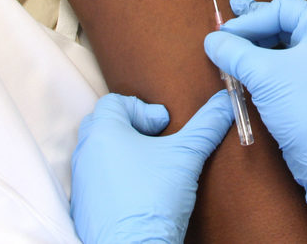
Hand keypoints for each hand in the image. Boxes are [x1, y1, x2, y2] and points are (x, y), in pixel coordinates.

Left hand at [70, 91, 232, 242]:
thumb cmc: (153, 199)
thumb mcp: (187, 155)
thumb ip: (206, 125)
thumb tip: (225, 102)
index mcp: (104, 133)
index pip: (114, 101)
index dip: (143, 108)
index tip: (163, 126)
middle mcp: (86, 153)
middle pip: (105, 123)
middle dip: (133, 126)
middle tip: (156, 140)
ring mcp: (82, 181)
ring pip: (100, 152)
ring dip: (123, 151)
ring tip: (151, 165)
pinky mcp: (84, 205)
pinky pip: (97, 179)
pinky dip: (115, 176)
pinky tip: (140, 189)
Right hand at [203, 0, 306, 211]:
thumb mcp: (263, 75)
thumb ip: (235, 52)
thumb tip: (214, 40)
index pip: (284, 8)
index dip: (252, 18)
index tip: (227, 32)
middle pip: (283, 24)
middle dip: (252, 29)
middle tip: (225, 30)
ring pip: (281, 46)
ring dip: (254, 48)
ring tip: (230, 50)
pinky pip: (283, 66)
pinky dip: (262, 65)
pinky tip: (242, 68)